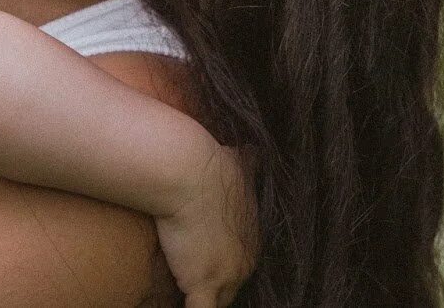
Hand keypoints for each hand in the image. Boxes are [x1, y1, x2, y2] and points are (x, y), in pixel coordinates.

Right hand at [154, 143, 256, 307]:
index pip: (239, 265)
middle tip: (196, 278)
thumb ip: (249, 163)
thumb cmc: (210, 165)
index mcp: (253, 240)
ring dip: (207, 298)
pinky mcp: (202, 285)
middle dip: (215, 287)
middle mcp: (245, 263)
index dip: (221, 266)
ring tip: (191, 290)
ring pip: (219, 302)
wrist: (189, 173)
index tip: (204, 262)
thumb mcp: (240, 163)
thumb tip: (254, 150)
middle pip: (231, 289)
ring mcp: (226, 277)